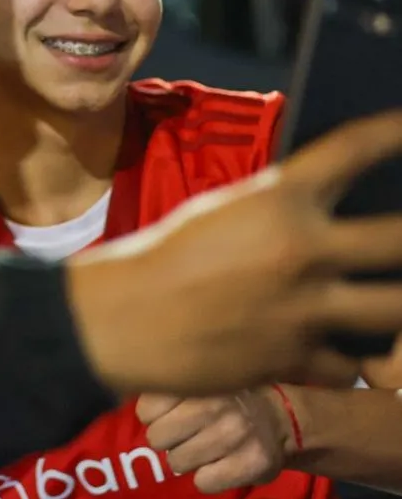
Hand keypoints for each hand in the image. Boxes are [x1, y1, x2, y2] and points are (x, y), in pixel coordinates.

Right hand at [66, 109, 401, 394]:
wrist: (125, 317)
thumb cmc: (166, 257)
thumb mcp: (225, 212)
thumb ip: (282, 211)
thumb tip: (331, 211)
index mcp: (276, 199)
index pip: (354, 148)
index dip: (394, 133)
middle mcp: (299, 249)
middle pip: (399, 238)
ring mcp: (303, 308)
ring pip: (394, 309)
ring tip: (401, 293)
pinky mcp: (295, 359)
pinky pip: (352, 365)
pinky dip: (356, 360)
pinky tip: (355, 353)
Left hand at [136, 389, 294, 493]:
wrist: (281, 415)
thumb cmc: (228, 396)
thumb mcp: (200, 378)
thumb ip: (169, 387)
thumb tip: (136, 403)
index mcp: (197, 379)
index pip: (146, 408)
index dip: (153, 416)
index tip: (166, 415)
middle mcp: (213, 404)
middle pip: (157, 439)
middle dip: (167, 440)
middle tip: (185, 435)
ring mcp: (233, 435)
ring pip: (178, 463)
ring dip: (187, 460)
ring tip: (204, 448)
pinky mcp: (250, 463)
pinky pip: (203, 482)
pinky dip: (208, 477)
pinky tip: (220, 464)